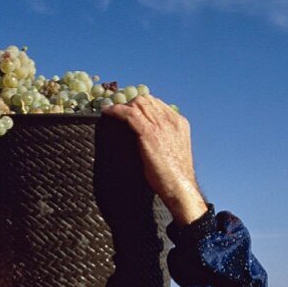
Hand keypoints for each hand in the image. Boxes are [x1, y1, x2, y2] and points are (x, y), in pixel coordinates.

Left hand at [102, 94, 207, 225]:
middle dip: (129, 103)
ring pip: (138, 103)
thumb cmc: (175, 176)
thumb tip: (148, 140)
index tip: (129, 110)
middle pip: (146, 100)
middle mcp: (170, 120)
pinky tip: (107, 112)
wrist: (180, 186)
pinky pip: (130, 114)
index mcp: (179, 123)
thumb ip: (165, 140)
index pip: (157, 104)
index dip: (141, 105)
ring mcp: (161, 125)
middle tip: (116, 110)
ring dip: (122, 106)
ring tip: (110, 111)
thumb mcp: (173, 152)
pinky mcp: (149, 133)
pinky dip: (117, 110)